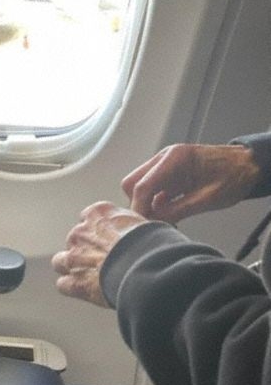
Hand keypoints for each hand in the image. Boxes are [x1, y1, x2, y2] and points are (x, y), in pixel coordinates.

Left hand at [52, 202, 147, 306]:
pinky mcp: (74, 281)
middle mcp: (81, 232)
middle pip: (75, 239)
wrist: (147, 266)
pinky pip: (63, 284)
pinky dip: (72, 288)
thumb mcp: (146, 223)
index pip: (88, 217)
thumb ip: (132, 225)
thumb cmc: (153, 243)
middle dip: (86, 250)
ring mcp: (74, 257)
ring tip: (90, 276)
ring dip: (72, 267)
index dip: (98, 230)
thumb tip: (141, 232)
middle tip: (105, 261)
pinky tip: (85, 291)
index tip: (108, 239)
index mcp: (98, 213)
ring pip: (60, 261)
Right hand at [122, 143, 259, 221]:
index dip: (138, 208)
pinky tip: (168, 214)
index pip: (142, 185)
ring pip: (140, 188)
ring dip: (147, 205)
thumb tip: (154, 219)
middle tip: (151, 223)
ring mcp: (166, 166)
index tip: (139, 226)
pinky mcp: (170, 175)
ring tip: (163, 220)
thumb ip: (178, 209)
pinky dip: (155, 204)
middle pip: (133, 184)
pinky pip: (152, 190)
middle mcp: (165, 158)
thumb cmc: (235, 176)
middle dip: (139, 205)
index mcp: (175, 158)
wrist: (249, 166)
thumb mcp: (208, 198)